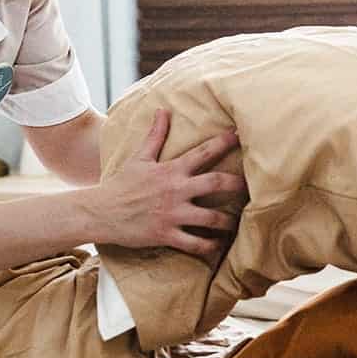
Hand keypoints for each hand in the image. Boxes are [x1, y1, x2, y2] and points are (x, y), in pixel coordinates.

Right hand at [90, 109, 247, 259]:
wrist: (100, 211)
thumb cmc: (121, 183)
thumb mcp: (139, 157)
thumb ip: (155, 135)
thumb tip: (163, 110)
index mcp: (171, 170)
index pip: (204, 152)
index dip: (225, 142)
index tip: (242, 135)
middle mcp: (176, 190)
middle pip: (216, 183)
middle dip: (238, 184)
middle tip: (256, 187)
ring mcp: (172, 214)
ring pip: (211, 218)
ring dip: (228, 222)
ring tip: (239, 224)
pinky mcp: (166, 235)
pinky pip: (195, 244)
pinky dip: (209, 247)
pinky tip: (218, 246)